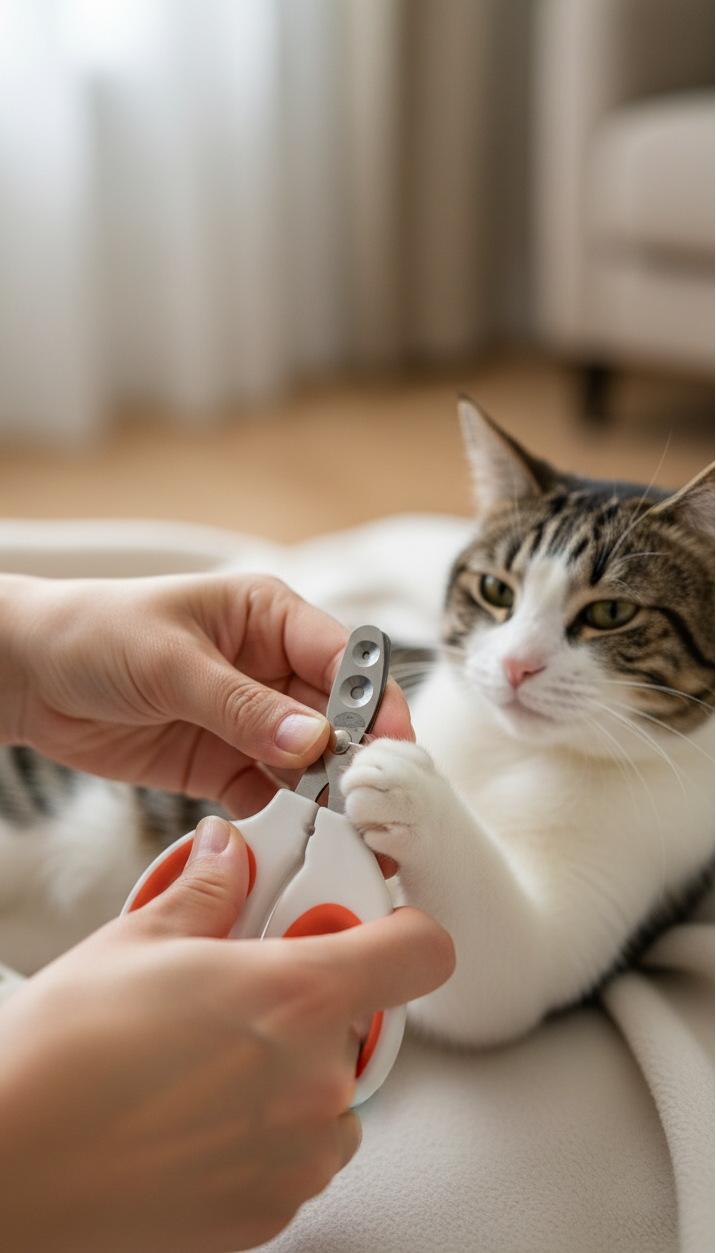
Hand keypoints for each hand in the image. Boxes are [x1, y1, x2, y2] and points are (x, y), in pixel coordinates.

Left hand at [0, 573, 412, 814]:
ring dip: (329, 798)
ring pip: (312, 764)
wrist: (29, 675)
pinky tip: (297, 842)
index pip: (344, 659)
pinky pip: (270, 795)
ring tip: (349, 838)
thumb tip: (315, 742)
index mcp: (270, 617)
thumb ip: (242, 706)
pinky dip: (286, 819)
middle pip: (338, 719)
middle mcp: (272, 668)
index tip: (391, 750)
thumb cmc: (96, 634)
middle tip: (373, 809)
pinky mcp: (225, 764)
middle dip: (358, 762)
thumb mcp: (171, 663)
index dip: (375, 703)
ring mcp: (251, 720)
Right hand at [0, 817, 454, 1252]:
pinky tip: (198, 1118)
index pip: (420, 953)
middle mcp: (316, 1078)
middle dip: (319, 1007)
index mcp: (298, 994)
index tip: (375, 929)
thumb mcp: (137, 940)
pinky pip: (298, 1160)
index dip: (404, 932)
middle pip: (366, 1026)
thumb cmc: (62, 1055)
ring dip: (295, 1077)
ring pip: (334, 1098)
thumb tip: (229, 852)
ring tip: (212, 1065)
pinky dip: (268, 1138)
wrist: (11, 1169)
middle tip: (247, 999)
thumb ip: (207, 890)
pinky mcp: (269, 1213)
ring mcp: (298, 1156)